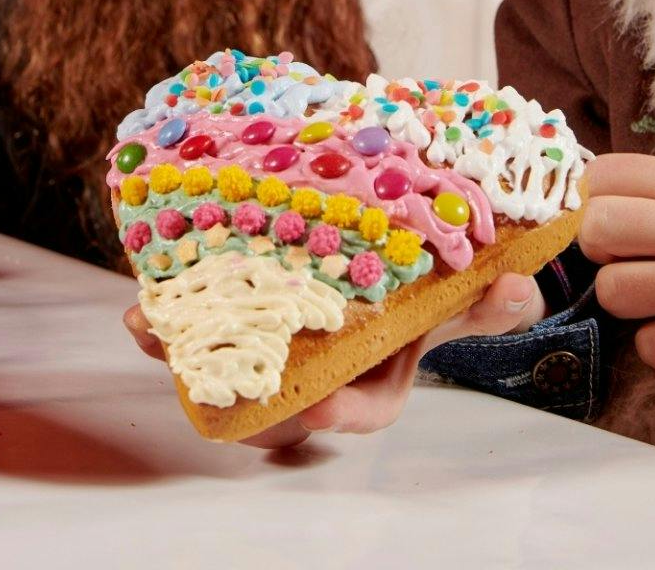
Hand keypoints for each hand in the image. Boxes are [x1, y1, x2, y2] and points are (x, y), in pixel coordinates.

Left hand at [122, 272, 545, 447]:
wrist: (392, 243)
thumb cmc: (426, 280)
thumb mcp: (459, 287)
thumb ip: (485, 295)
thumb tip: (513, 286)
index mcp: (375, 370)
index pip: (363, 407)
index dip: (342, 412)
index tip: (319, 404)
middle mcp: (319, 368)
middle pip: (277, 406)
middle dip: (240, 397)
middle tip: (213, 378)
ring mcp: (272, 343)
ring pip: (226, 369)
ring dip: (186, 354)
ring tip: (154, 330)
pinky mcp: (236, 312)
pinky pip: (198, 331)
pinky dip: (169, 323)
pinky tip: (141, 309)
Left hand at [579, 151, 654, 371]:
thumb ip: (645, 190)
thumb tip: (571, 198)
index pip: (601, 176)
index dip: (594, 201)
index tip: (618, 220)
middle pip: (596, 228)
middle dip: (600, 249)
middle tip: (629, 259)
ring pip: (613, 290)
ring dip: (626, 299)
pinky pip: (650, 346)